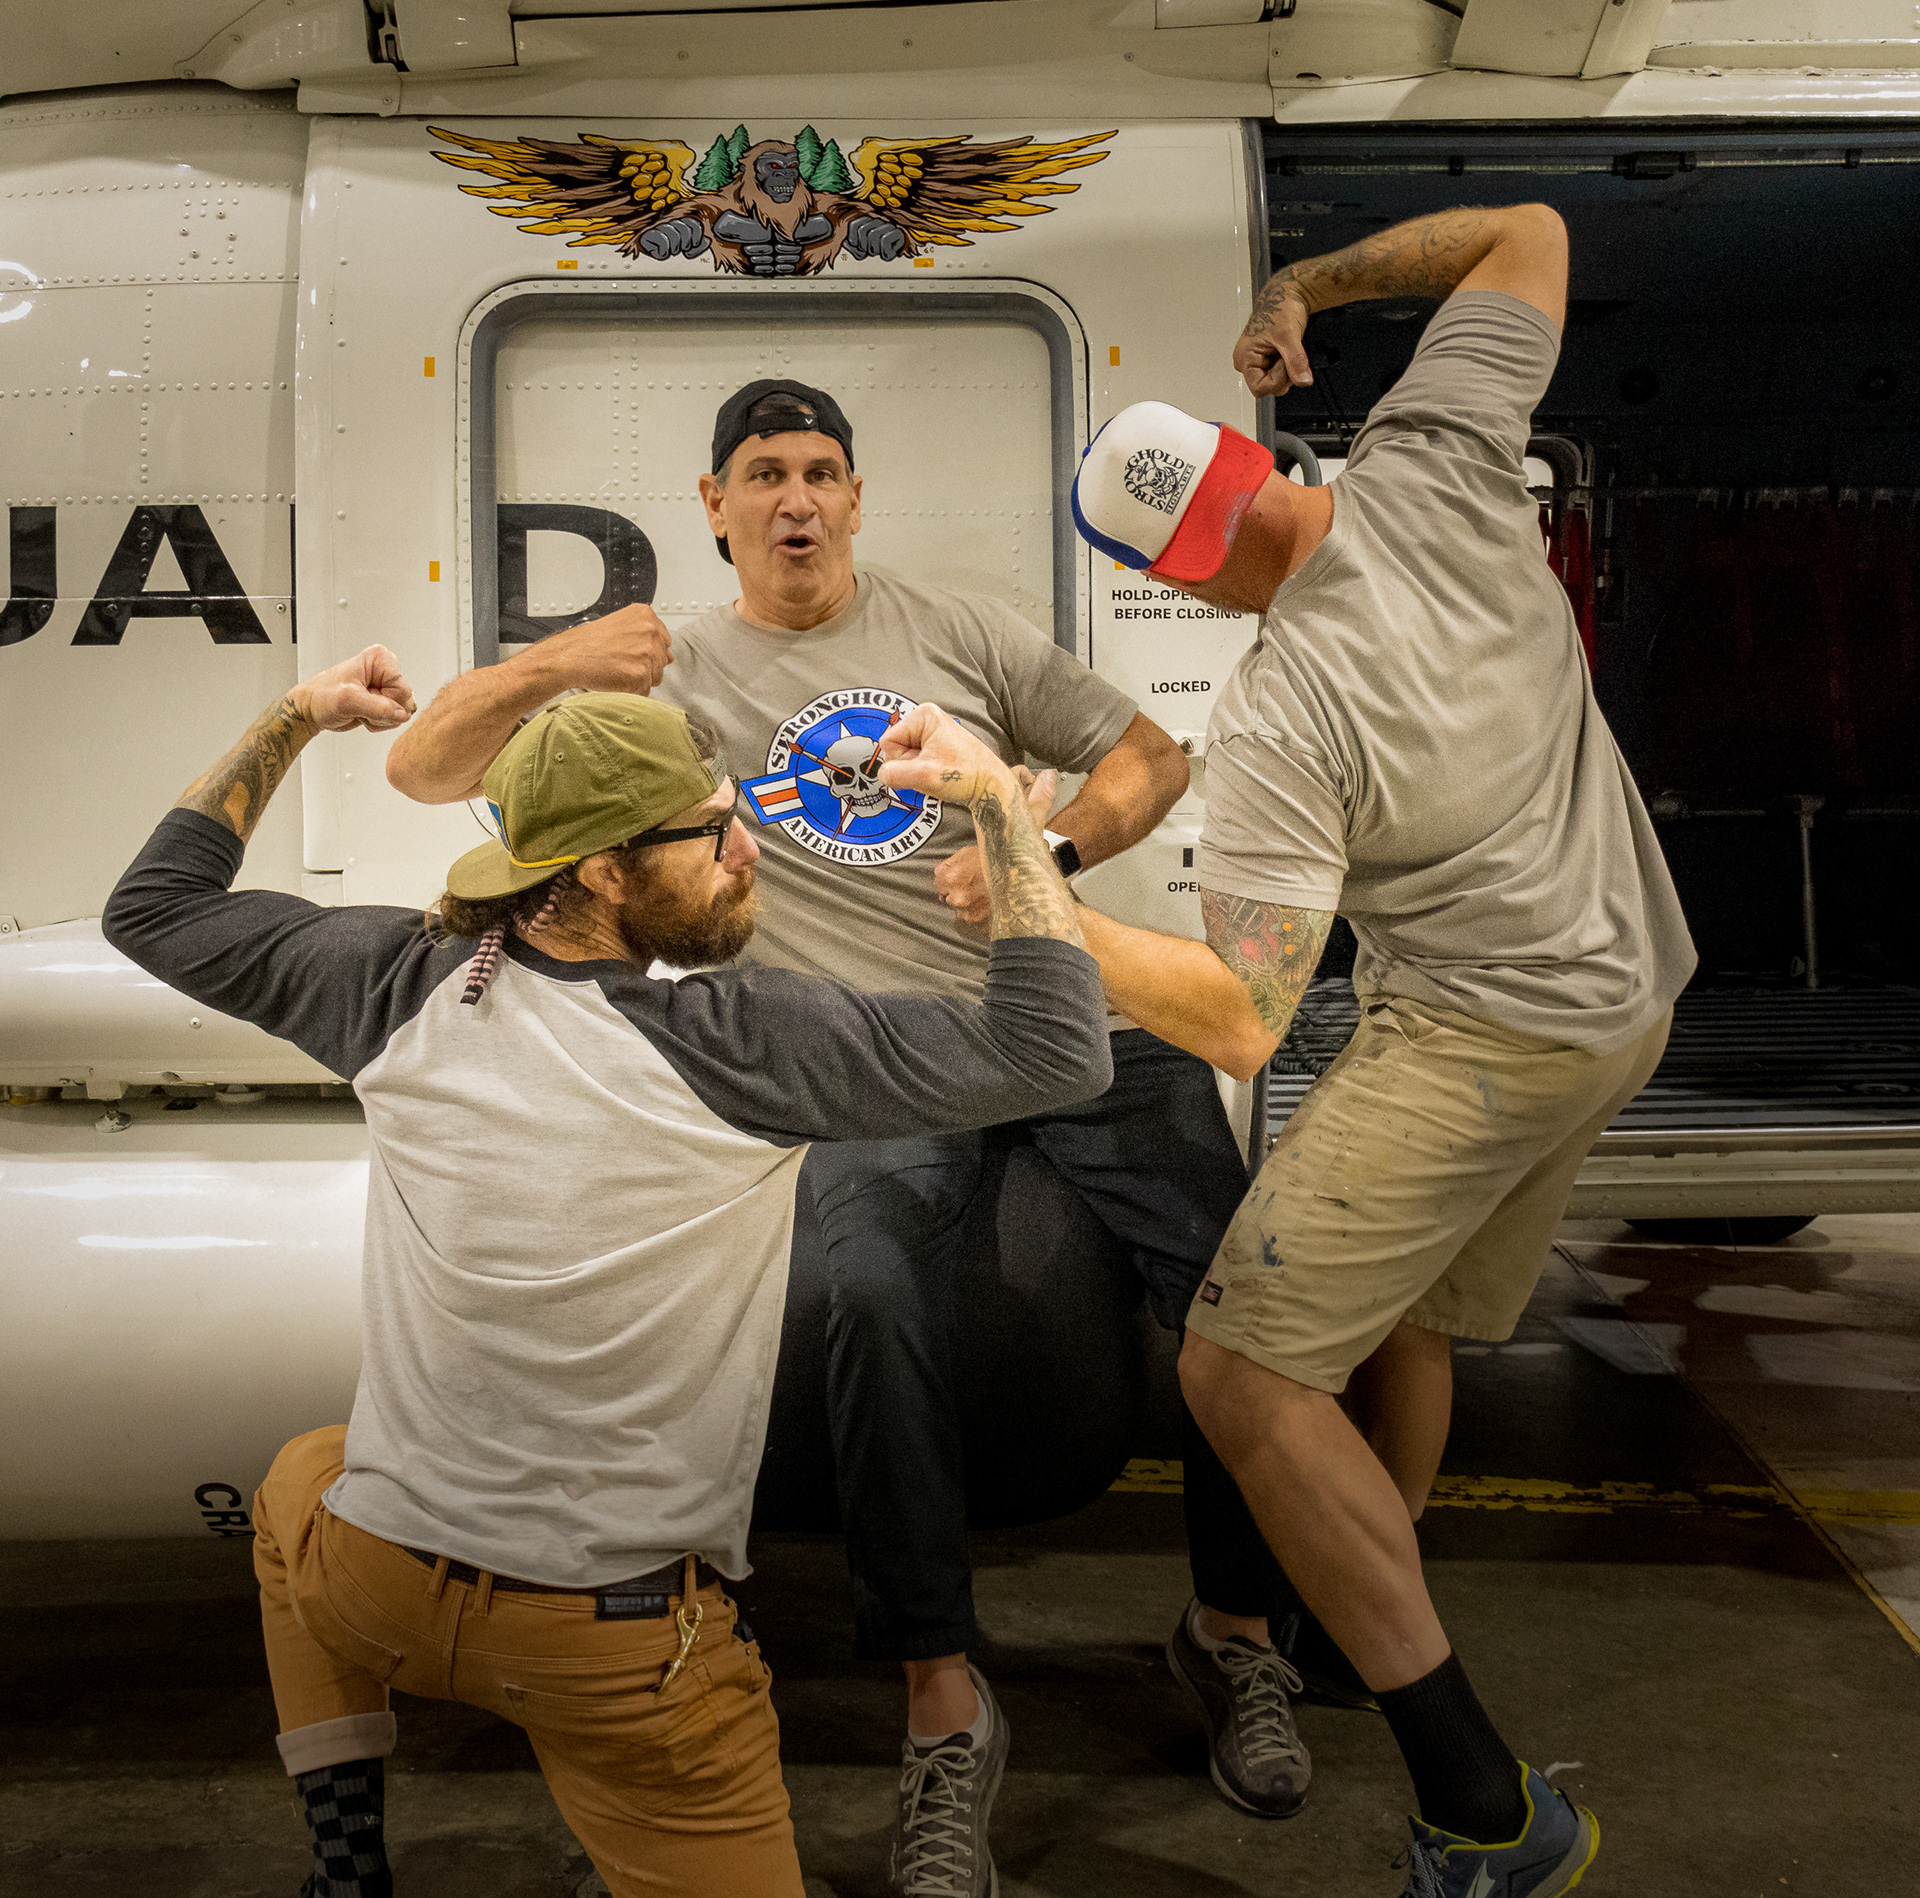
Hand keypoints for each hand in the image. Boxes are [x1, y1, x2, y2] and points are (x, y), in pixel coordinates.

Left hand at [295, 645, 414, 732]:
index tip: (365, 699)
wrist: (311, 708)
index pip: (403, 690)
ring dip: (380, 718)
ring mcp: (385, 685)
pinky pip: (394, 718)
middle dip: (383, 712)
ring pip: (401, 712)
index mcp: (380, 659)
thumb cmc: (322, 697)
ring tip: (359, 709)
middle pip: (405, 702)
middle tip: (361, 706)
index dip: (386, 702)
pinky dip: (378, 721)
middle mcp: (386, 670)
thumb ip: (378, 707)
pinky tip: (362, 713)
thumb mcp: (348, 701)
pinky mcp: (383, 699)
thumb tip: (401, 714)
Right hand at [534, 604, 673, 693]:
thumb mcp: (621, 627)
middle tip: (620, 662)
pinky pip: (644, 691)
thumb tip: (670, 656)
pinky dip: (631, 691)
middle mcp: (650, 631)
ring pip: (655, 677)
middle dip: (643, 666)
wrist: (569, 656)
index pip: (664, 641)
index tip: (631, 652)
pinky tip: (615, 679)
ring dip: (638, 679)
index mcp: (646, 615)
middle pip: (661, 661)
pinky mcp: (641, 674)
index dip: (647, 651)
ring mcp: (647, 653)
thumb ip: (648, 638)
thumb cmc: (588, 642)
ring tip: (616, 669)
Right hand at [876, 701, 1017, 807]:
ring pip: (905, 758)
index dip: (900, 761)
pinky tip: (940, 774)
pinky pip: (915, 760)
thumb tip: (882, 774)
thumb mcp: (924, 775)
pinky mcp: (936, 743)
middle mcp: (927, 718)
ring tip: (939, 773)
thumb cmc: (964, 776)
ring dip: (917, 771)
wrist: (990, 786)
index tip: (923, 766)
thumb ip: (895, 774)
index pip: (888, 742)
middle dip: (910, 766)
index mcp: (923, 715)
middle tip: (933, 772)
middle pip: (896, 749)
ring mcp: (931, 731)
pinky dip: (923, 772)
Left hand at [935, 768, 1057, 926]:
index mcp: (957, 866)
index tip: (971, 868)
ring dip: (970, 903)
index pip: (942, 870)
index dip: (956, 868)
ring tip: (990, 897)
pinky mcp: (973, 927)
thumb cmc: (1030, 866)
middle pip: (947, 890)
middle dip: (963, 886)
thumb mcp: (1028, 829)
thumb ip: (1033, 802)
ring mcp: (963, 911)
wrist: (1040, 902)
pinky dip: (979, 918)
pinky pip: (969, 923)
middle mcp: (955, 890)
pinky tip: (994, 909)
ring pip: (958, 907)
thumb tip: (1047, 776)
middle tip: (982, 884)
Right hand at [1232, 282, 1313, 399]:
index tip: (1285, 360)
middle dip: (1283, 375)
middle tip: (1287, 352)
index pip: (1260, 388)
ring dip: (1287, 370)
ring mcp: (1255, 361)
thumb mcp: (1289, 336)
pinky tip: (1286, 351)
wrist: (1287, 294)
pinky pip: (1278, 374)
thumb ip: (1296, 362)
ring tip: (1286, 349)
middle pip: (1267, 386)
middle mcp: (1246, 361)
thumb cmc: (1280, 307)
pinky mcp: (1264, 359)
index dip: (1278, 379)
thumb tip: (1303, 381)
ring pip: (1274, 382)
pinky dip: (1287, 366)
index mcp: (1244, 357)